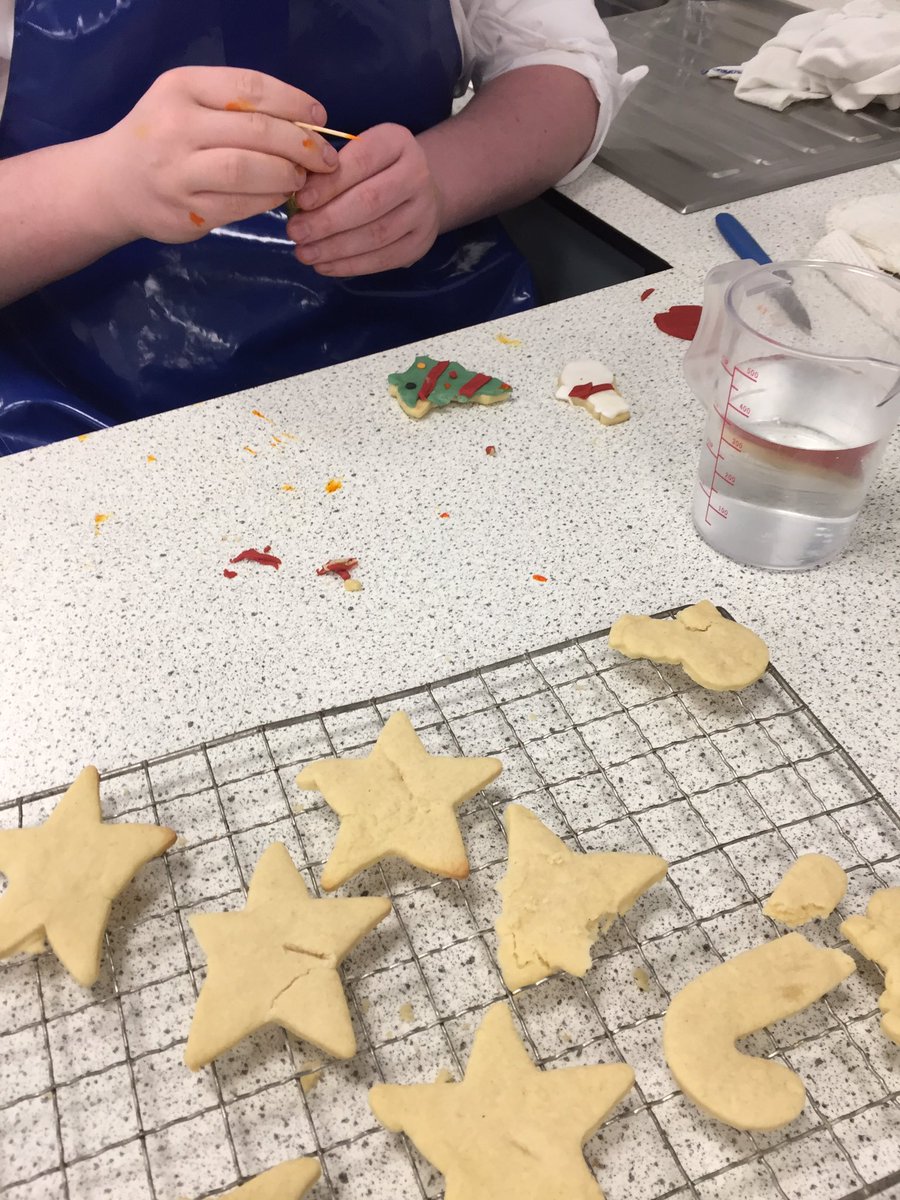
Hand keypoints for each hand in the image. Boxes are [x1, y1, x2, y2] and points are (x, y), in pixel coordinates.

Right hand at [94, 67, 336, 243]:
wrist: (112, 183)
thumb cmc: (162, 137)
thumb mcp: (187, 102)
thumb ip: (235, 107)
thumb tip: (305, 124)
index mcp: (181, 87)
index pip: (249, 88)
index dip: (293, 103)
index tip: (320, 117)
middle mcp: (176, 126)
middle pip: (255, 131)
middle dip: (301, 145)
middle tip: (325, 158)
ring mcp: (178, 172)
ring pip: (248, 171)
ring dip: (286, 175)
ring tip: (302, 177)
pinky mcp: (186, 211)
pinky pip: (240, 205)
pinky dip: (269, 200)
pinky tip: (280, 196)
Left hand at [286, 124, 441, 275]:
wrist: (418, 191)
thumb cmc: (372, 168)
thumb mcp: (354, 152)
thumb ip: (328, 168)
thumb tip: (296, 197)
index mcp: (397, 142)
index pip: (362, 161)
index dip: (330, 183)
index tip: (300, 201)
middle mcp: (417, 175)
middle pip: (370, 202)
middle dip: (328, 220)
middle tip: (296, 232)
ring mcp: (423, 212)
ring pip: (377, 235)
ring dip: (335, 247)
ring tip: (304, 253)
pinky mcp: (420, 243)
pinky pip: (384, 259)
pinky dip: (351, 265)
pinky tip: (324, 266)